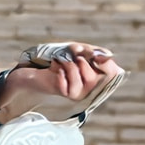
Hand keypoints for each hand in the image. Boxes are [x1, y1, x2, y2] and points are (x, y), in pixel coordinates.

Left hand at [0, 42, 120, 122]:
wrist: (31, 69)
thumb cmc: (56, 60)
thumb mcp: (76, 51)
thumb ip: (92, 53)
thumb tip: (108, 56)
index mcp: (95, 77)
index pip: (114, 73)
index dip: (107, 64)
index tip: (96, 55)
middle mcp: (88, 88)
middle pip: (97, 76)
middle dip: (84, 61)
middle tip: (71, 56)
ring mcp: (76, 92)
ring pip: (84, 78)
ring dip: (70, 64)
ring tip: (61, 61)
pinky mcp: (63, 92)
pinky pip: (68, 81)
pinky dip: (60, 69)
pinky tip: (54, 67)